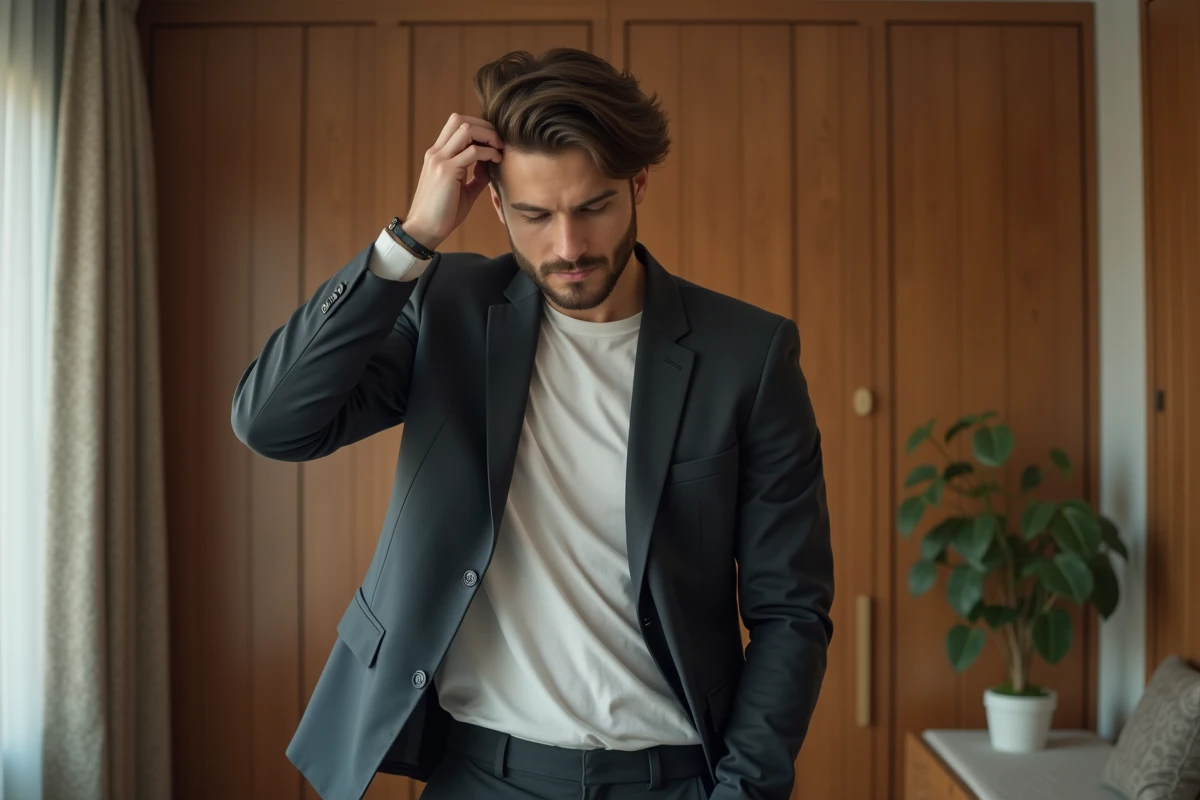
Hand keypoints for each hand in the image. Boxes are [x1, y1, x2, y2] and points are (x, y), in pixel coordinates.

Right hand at [403, 113, 503, 250]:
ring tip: (499, 148)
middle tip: (499, 141)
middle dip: (485, 126)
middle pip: (460, 119)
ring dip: (488, 135)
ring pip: (466, 129)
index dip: (478, 127)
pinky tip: (497, 161)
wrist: (424, 231)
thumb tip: (491, 163)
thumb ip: (477, 175)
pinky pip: (473, 151)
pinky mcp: (446, 171)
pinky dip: (489, 152)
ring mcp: (440, 160)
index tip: (493, 142)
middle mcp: (436, 153)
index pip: (456, 125)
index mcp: (437, 155)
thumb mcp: (464, 190)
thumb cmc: (443, 214)